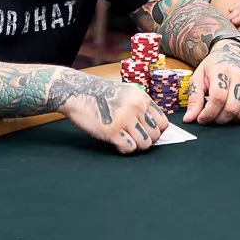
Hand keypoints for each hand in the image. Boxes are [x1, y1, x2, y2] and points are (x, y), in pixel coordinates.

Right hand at [53, 72, 167, 154]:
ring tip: (125, 140)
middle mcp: (136, 107)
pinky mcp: (113, 131)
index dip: (156, 131)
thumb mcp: (126, 93)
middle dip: (145, 140)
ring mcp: (125, 119)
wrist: (77, 92)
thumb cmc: (100, 94)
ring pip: (145, 144)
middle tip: (132, 137)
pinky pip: (130, 148)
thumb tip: (153, 127)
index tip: (146, 132)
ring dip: (136, 146)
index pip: (163, 123)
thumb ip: (140, 107)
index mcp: (142, 98)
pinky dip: (124, 148)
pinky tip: (116, 141)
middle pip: (155, 136)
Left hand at [184, 42, 239, 125]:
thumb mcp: (198, 78)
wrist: (234, 54)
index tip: (201, 119)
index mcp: (222, 71)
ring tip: (222, 112)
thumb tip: (189, 119)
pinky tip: (233, 110)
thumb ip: (194, 99)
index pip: (218, 98)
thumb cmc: (214, 67)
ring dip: (230, 120)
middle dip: (218, 119)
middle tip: (211, 118)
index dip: (208, 113)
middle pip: (231, 109)